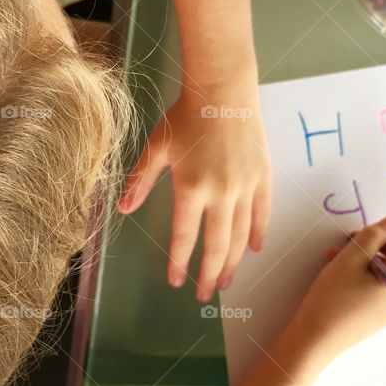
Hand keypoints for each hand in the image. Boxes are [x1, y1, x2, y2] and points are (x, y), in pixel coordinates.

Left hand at [117, 89, 270, 301]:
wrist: (223, 91)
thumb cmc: (186, 117)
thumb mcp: (157, 148)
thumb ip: (140, 181)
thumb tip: (123, 210)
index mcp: (192, 189)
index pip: (185, 237)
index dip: (180, 263)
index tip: (177, 282)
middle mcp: (221, 194)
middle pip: (217, 245)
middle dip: (209, 274)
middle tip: (204, 294)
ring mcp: (245, 187)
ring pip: (240, 234)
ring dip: (233, 261)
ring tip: (226, 281)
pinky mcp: (262, 177)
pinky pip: (262, 212)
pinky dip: (258, 233)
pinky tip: (254, 249)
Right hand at [292, 217, 385, 356]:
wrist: (315, 339)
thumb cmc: (333, 297)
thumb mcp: (351, 257)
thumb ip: (373, 235)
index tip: (360, 236)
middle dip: (373, 246)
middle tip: (345, 245)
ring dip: (365, 259)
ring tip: (336, 259)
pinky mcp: (381, 316)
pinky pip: (380, 287)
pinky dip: (364, 275)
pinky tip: (340, 275)